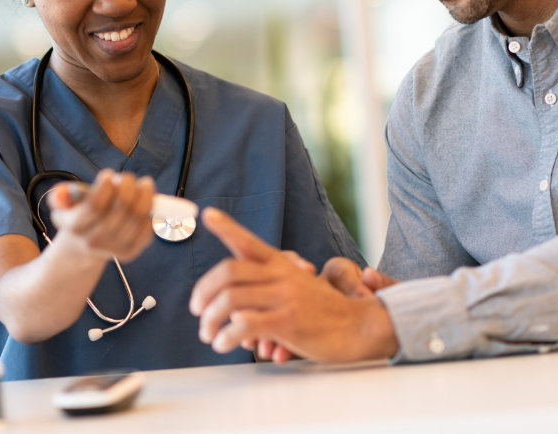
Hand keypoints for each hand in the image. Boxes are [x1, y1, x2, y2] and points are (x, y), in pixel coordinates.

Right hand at [49, 169, 153, 261]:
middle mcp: (94, 240)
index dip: (105, 187)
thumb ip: (59, 195)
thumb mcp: (62, 205)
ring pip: (137, 218)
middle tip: (128, 177)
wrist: (83, 246)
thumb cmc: (77, 216)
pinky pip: (146, 229)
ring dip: (144, 195)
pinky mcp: (130, 253)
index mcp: (75, 226)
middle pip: (121, 209)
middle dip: (129, 186)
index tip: (109, 174)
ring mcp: (113, 249)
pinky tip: (144, 202)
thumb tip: (63, 192)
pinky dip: (150, 213)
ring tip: (143, 184)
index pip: (95, 206)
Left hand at [189, 208, 399, 362]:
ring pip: (230, 300)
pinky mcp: (287, 321)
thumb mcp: (301, 285)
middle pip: (228, 272)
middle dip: (203, 291)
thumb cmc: (328, 310)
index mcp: (282, 264)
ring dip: (210, 319)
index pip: (248, 241)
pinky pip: (244, 325)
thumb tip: (237, 308)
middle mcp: (281, 275)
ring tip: (208, 334)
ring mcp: (284, 297)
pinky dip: (227, 336)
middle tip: (197, 309)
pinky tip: (223, 344)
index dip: (226, 227)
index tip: (208, 215)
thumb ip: (271, 286)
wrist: (360, 326)